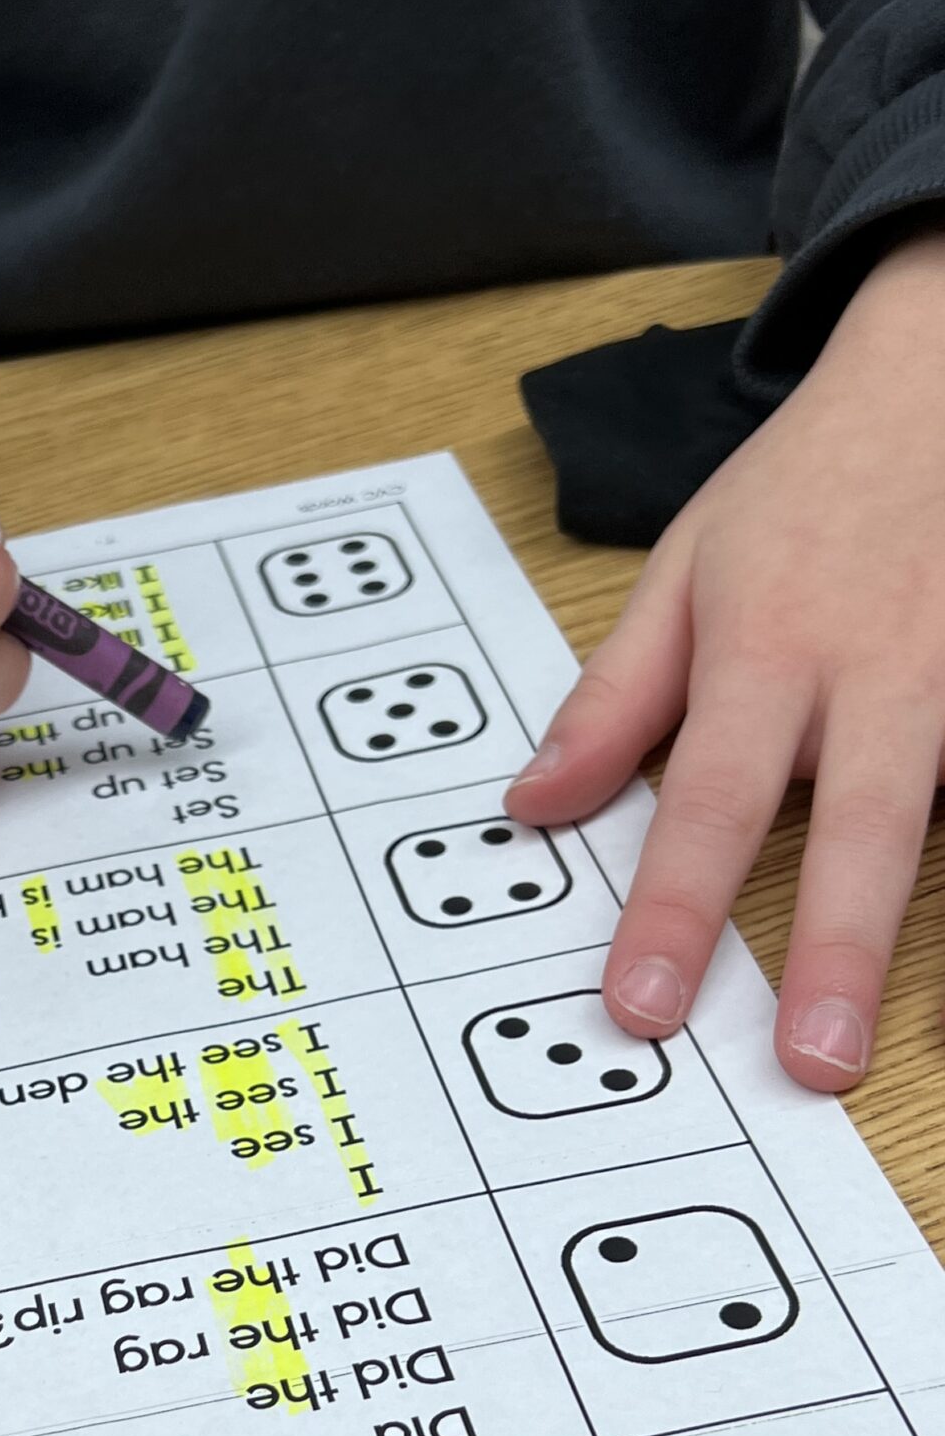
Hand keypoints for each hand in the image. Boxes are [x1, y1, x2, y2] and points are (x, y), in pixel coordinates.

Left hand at [504, 231, 944, 1089]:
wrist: (943, 370)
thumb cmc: (803, 490)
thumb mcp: (682, 573)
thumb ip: (612, 701)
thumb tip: (531, 807)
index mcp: (772, 647)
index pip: (709, 799)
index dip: (673, 907)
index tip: (641, 1004)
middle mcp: (883, 667)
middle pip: (868, 823)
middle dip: (840, 950)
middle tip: (814, 1065)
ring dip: (925, 926)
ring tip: (895, 1031)